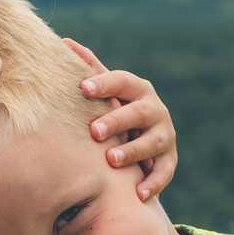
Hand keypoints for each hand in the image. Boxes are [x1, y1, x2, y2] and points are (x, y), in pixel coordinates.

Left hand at [62, 37, 177, 200]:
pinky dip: (153, 183)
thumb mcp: (105, 92)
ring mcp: (165, 135)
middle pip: (139, 112)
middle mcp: (155, 109)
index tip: (84, 88)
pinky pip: (165, 172)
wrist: (141, 141)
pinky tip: (138, 193)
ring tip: (112, 160)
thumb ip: (90, 70)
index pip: (123, 81)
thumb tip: (64, 41)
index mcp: (137, 89)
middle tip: (94, 131)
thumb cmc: (115, 110)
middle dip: (118, 120)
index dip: (105, 83)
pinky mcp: (169, 160)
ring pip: (154, 142)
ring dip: (134, 151)